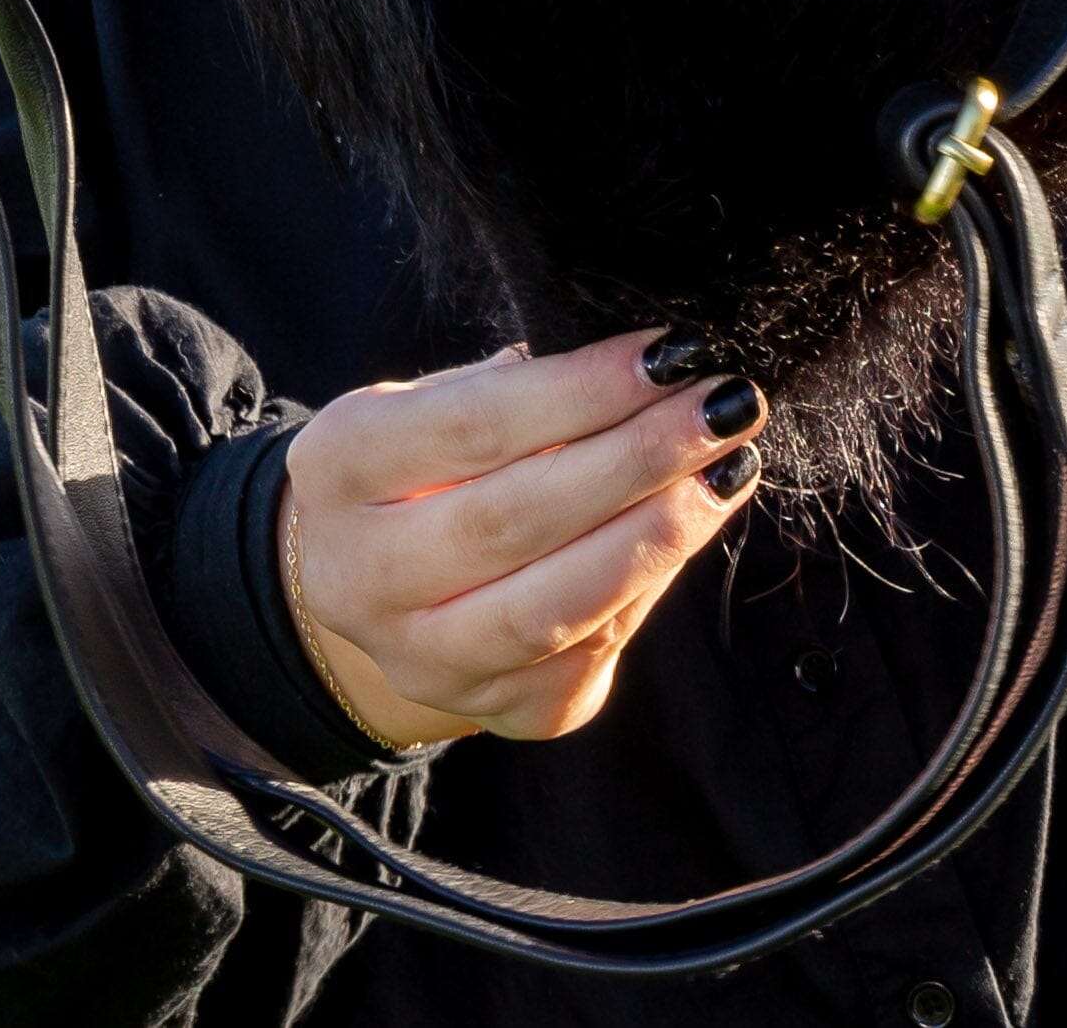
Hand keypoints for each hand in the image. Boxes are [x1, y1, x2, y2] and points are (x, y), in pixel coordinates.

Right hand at [280, 329, 766, 746]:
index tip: (670, 352)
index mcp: (339, 468)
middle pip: (515, 518)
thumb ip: (526, 388)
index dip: (582, 390)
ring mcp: (424, 661)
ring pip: (554, 606)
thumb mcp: (442, 403)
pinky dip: (651, 584)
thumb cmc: (433, 462)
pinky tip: (693, 526)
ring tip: (727, 468)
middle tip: (723, 407)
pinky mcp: (496, 714)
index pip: (475, 426)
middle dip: (636, 458)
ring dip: (657, 533)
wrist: (385, 583)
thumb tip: (655, 367)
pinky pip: (590, 651)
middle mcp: (360, 578)